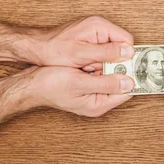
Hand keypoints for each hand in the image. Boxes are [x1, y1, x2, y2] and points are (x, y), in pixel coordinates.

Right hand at [15, 66, 134, 116]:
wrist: (30, 84)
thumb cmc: (50, 85)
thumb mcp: (79, 82)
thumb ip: (105, 84)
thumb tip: (129, 82)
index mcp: (99, 105)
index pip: (126, 91)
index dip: (131, 75)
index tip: (133, 61)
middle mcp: (98, 100)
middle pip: (119, 82)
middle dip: (115, 68)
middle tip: (104, 58)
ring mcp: (92, 92)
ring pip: (109, 74)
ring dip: (105, 64)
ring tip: (90, 60)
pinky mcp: (87, 83)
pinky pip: (99, 71)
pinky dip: (96, 63)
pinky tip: (86, 60)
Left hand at [24, 16, 134, 68]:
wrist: (37, 49)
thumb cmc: (54, 49)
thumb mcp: (81, 54)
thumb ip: (106, 53)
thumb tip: (128, 52)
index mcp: (99, 26)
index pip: (127, 41)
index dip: (126, 57)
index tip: (121, 70)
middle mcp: (99, 28)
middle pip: (120, 48)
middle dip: (111, 63)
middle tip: (96, 69)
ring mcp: (95, 35)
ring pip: (111, 54)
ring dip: (102, 65)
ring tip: (86, 68)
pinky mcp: (90, 42)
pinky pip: (101, 56)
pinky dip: (95, 64)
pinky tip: (85, 68)